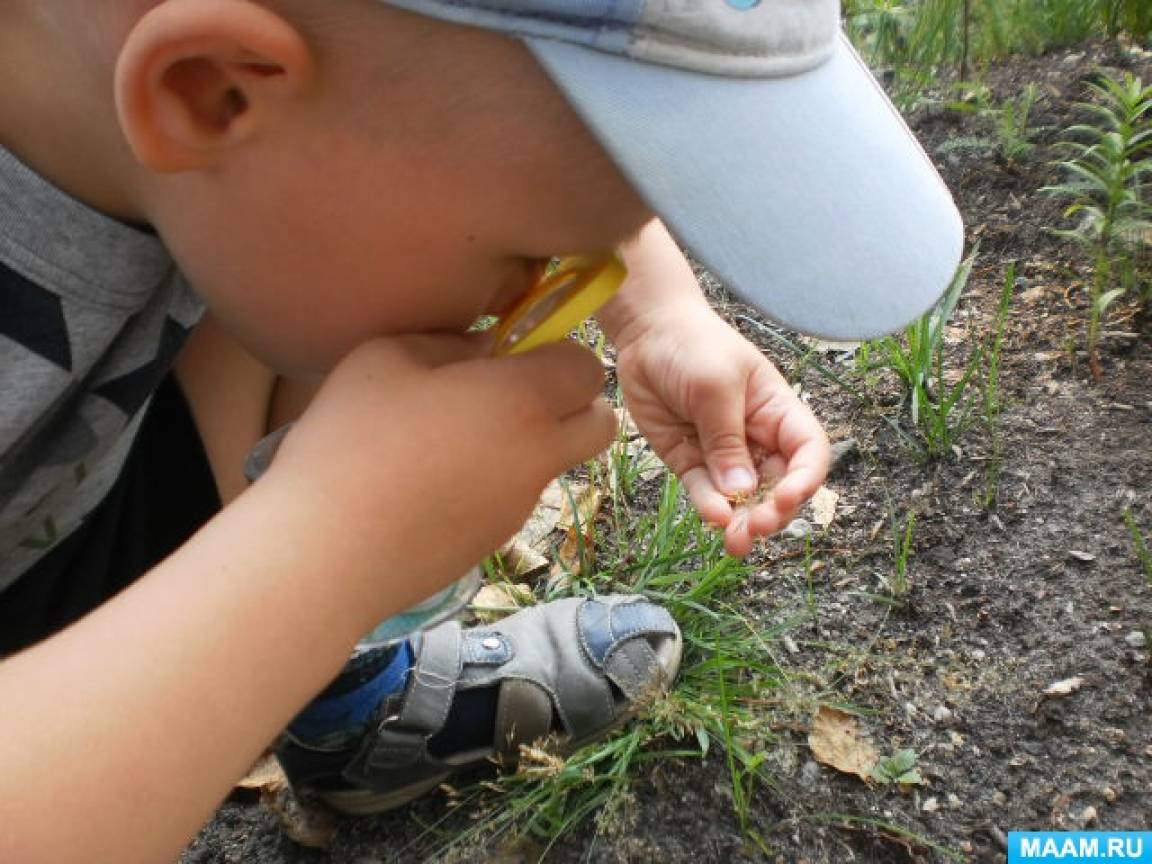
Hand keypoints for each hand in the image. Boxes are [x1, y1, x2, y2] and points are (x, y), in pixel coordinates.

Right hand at [263, 334, 615, 601]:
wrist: (328, 551)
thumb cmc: (353, 440)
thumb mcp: (387, 357)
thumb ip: (449, 342)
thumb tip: (485, 346)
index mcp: (522, 400)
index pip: (587, 368)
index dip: (559, 352)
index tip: (514, 351)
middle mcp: (537, 455)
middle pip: (601, 424)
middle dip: (575, 402)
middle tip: (511, 392)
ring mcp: (520, 506)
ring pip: (556, 462)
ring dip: (531, 443)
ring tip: (456, 437)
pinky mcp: (494, 542)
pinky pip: (515, 497)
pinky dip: (494, 482)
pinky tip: (432, 481)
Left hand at [602, 222, 828, 556]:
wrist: (646, 334)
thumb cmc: (693, 346)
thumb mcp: (715, 387)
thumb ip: (727, 440)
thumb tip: (742, 492)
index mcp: (778, 412)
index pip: (809, 452)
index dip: (806, 480)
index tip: (788, 498)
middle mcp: (757, 437)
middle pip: (779, 485)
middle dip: (774, 511)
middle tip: (757, 527)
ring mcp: (724, 453)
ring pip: (744, 498)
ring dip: (743, 521)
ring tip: (735, 543)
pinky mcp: (691, 462)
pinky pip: (706, 492)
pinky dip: (711, 507)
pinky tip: (713, 518)